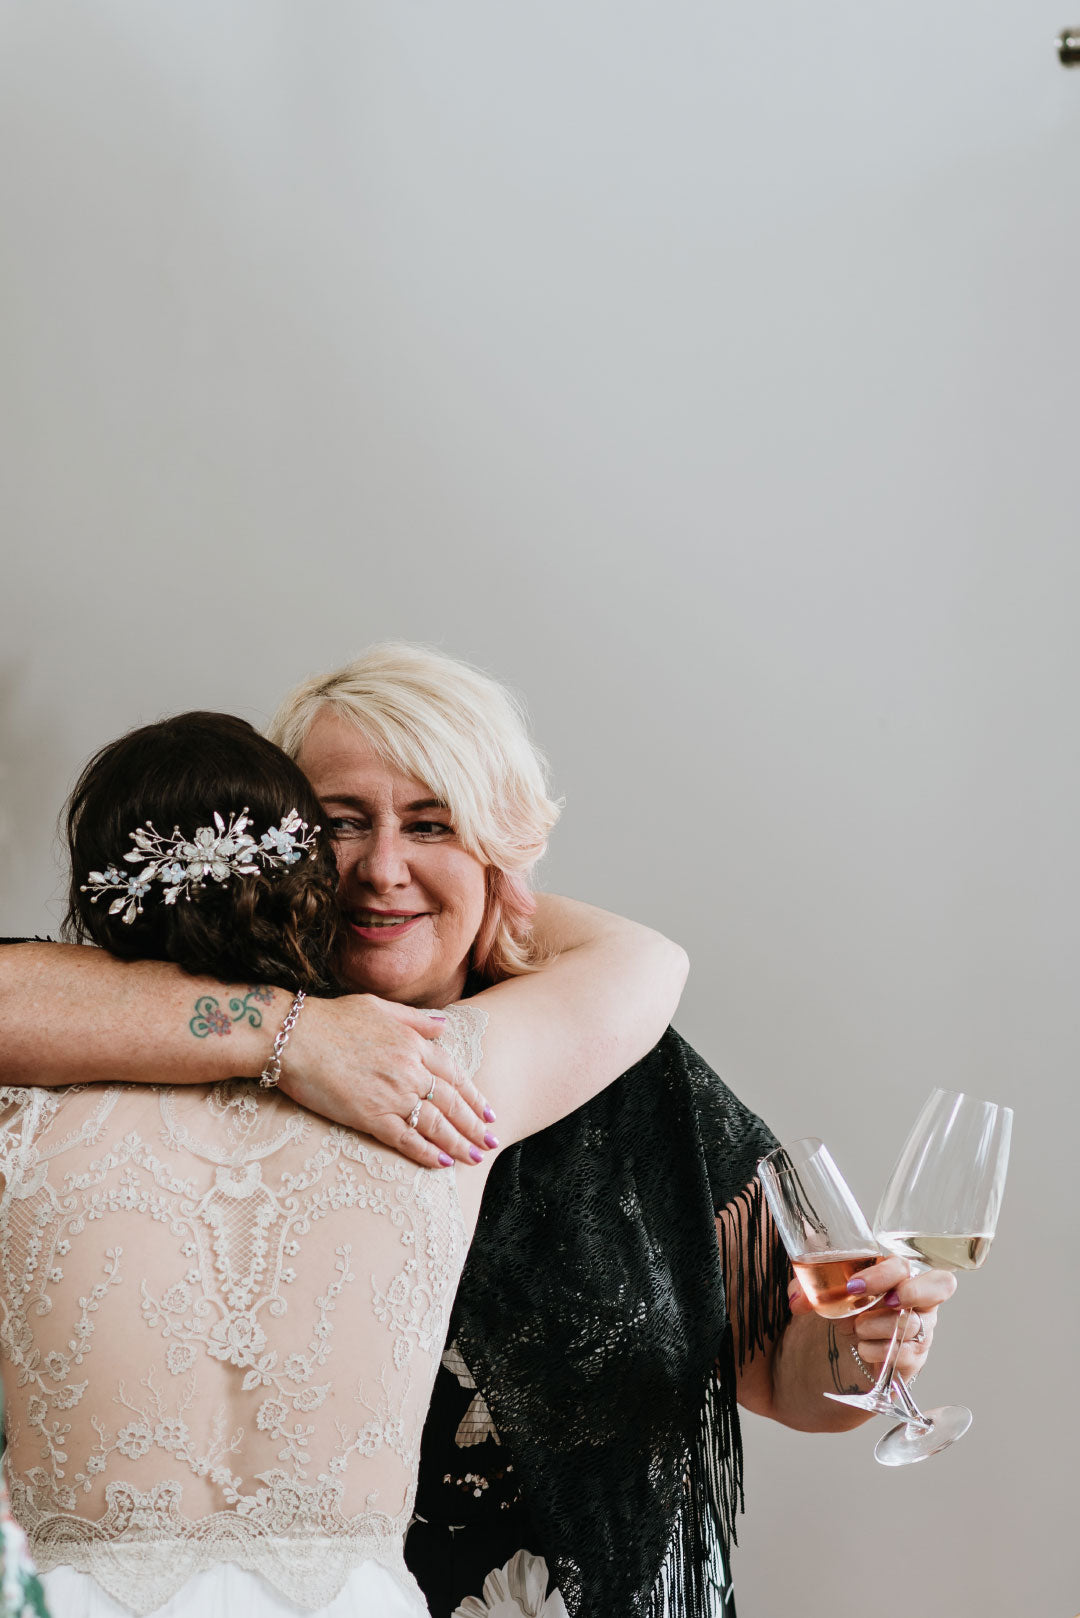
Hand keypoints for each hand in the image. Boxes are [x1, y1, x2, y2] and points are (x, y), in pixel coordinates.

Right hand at [276, 993, 493, 1168]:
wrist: (294, 1037)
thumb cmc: (331, 1019)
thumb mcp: (379, 1007)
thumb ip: (414, 1020)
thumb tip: (442, 1027)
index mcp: (413, 1044)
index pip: (453, 1074)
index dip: (474, 1095)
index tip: (488, 1111)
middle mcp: (409, 1070)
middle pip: (451, 1102)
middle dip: (474, 1125)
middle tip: (491, 1141)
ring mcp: (391, 1094)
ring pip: (435, 1124)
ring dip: (458, 1143)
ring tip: (474, 1157)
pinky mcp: (370, 1116)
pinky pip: (405, 1139)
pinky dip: (425, 1152)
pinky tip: (441, 1163)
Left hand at [788, 1255, 956, 1379]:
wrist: (827, 1365)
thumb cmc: (832, 1318)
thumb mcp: (818, 1298)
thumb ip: (808, 1289)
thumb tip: (799, 1299)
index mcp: (893, 1275)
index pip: (904, 1264)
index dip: (884, 1273)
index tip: (854, 1286)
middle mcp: (914, 1300)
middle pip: (941, 1285)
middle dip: (913, 1291)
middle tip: (885, 1301)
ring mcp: (917, 1331)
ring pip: (914, 1323)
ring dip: (879, 1326)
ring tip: (857, 1330)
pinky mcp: (913, 1361)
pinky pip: (908, 1355)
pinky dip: (880, 1350)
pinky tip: (863, 1348)